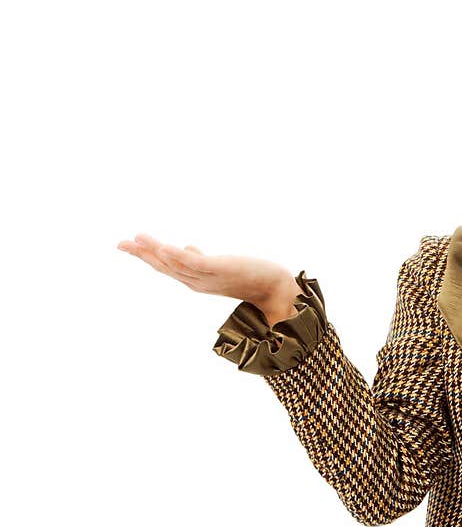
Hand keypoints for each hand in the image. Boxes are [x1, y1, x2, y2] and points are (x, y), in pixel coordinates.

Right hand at [117, 233, 302, 308]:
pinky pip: (194, 262)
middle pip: (165, 267)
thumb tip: (188, 248)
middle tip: (121, 243)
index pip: (167, 267)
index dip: (146, 255)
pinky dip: (177, 255)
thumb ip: (202, 260)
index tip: (128, 244)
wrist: (276, 288)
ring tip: (137, 239)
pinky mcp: (220, 270)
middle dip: (142, 255)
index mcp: (196, 280)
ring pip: (175, 263)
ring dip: (155, 251)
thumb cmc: (250, 277)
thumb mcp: (221, 268)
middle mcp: (198, 282)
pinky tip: (165, 246)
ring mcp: (208, 277)